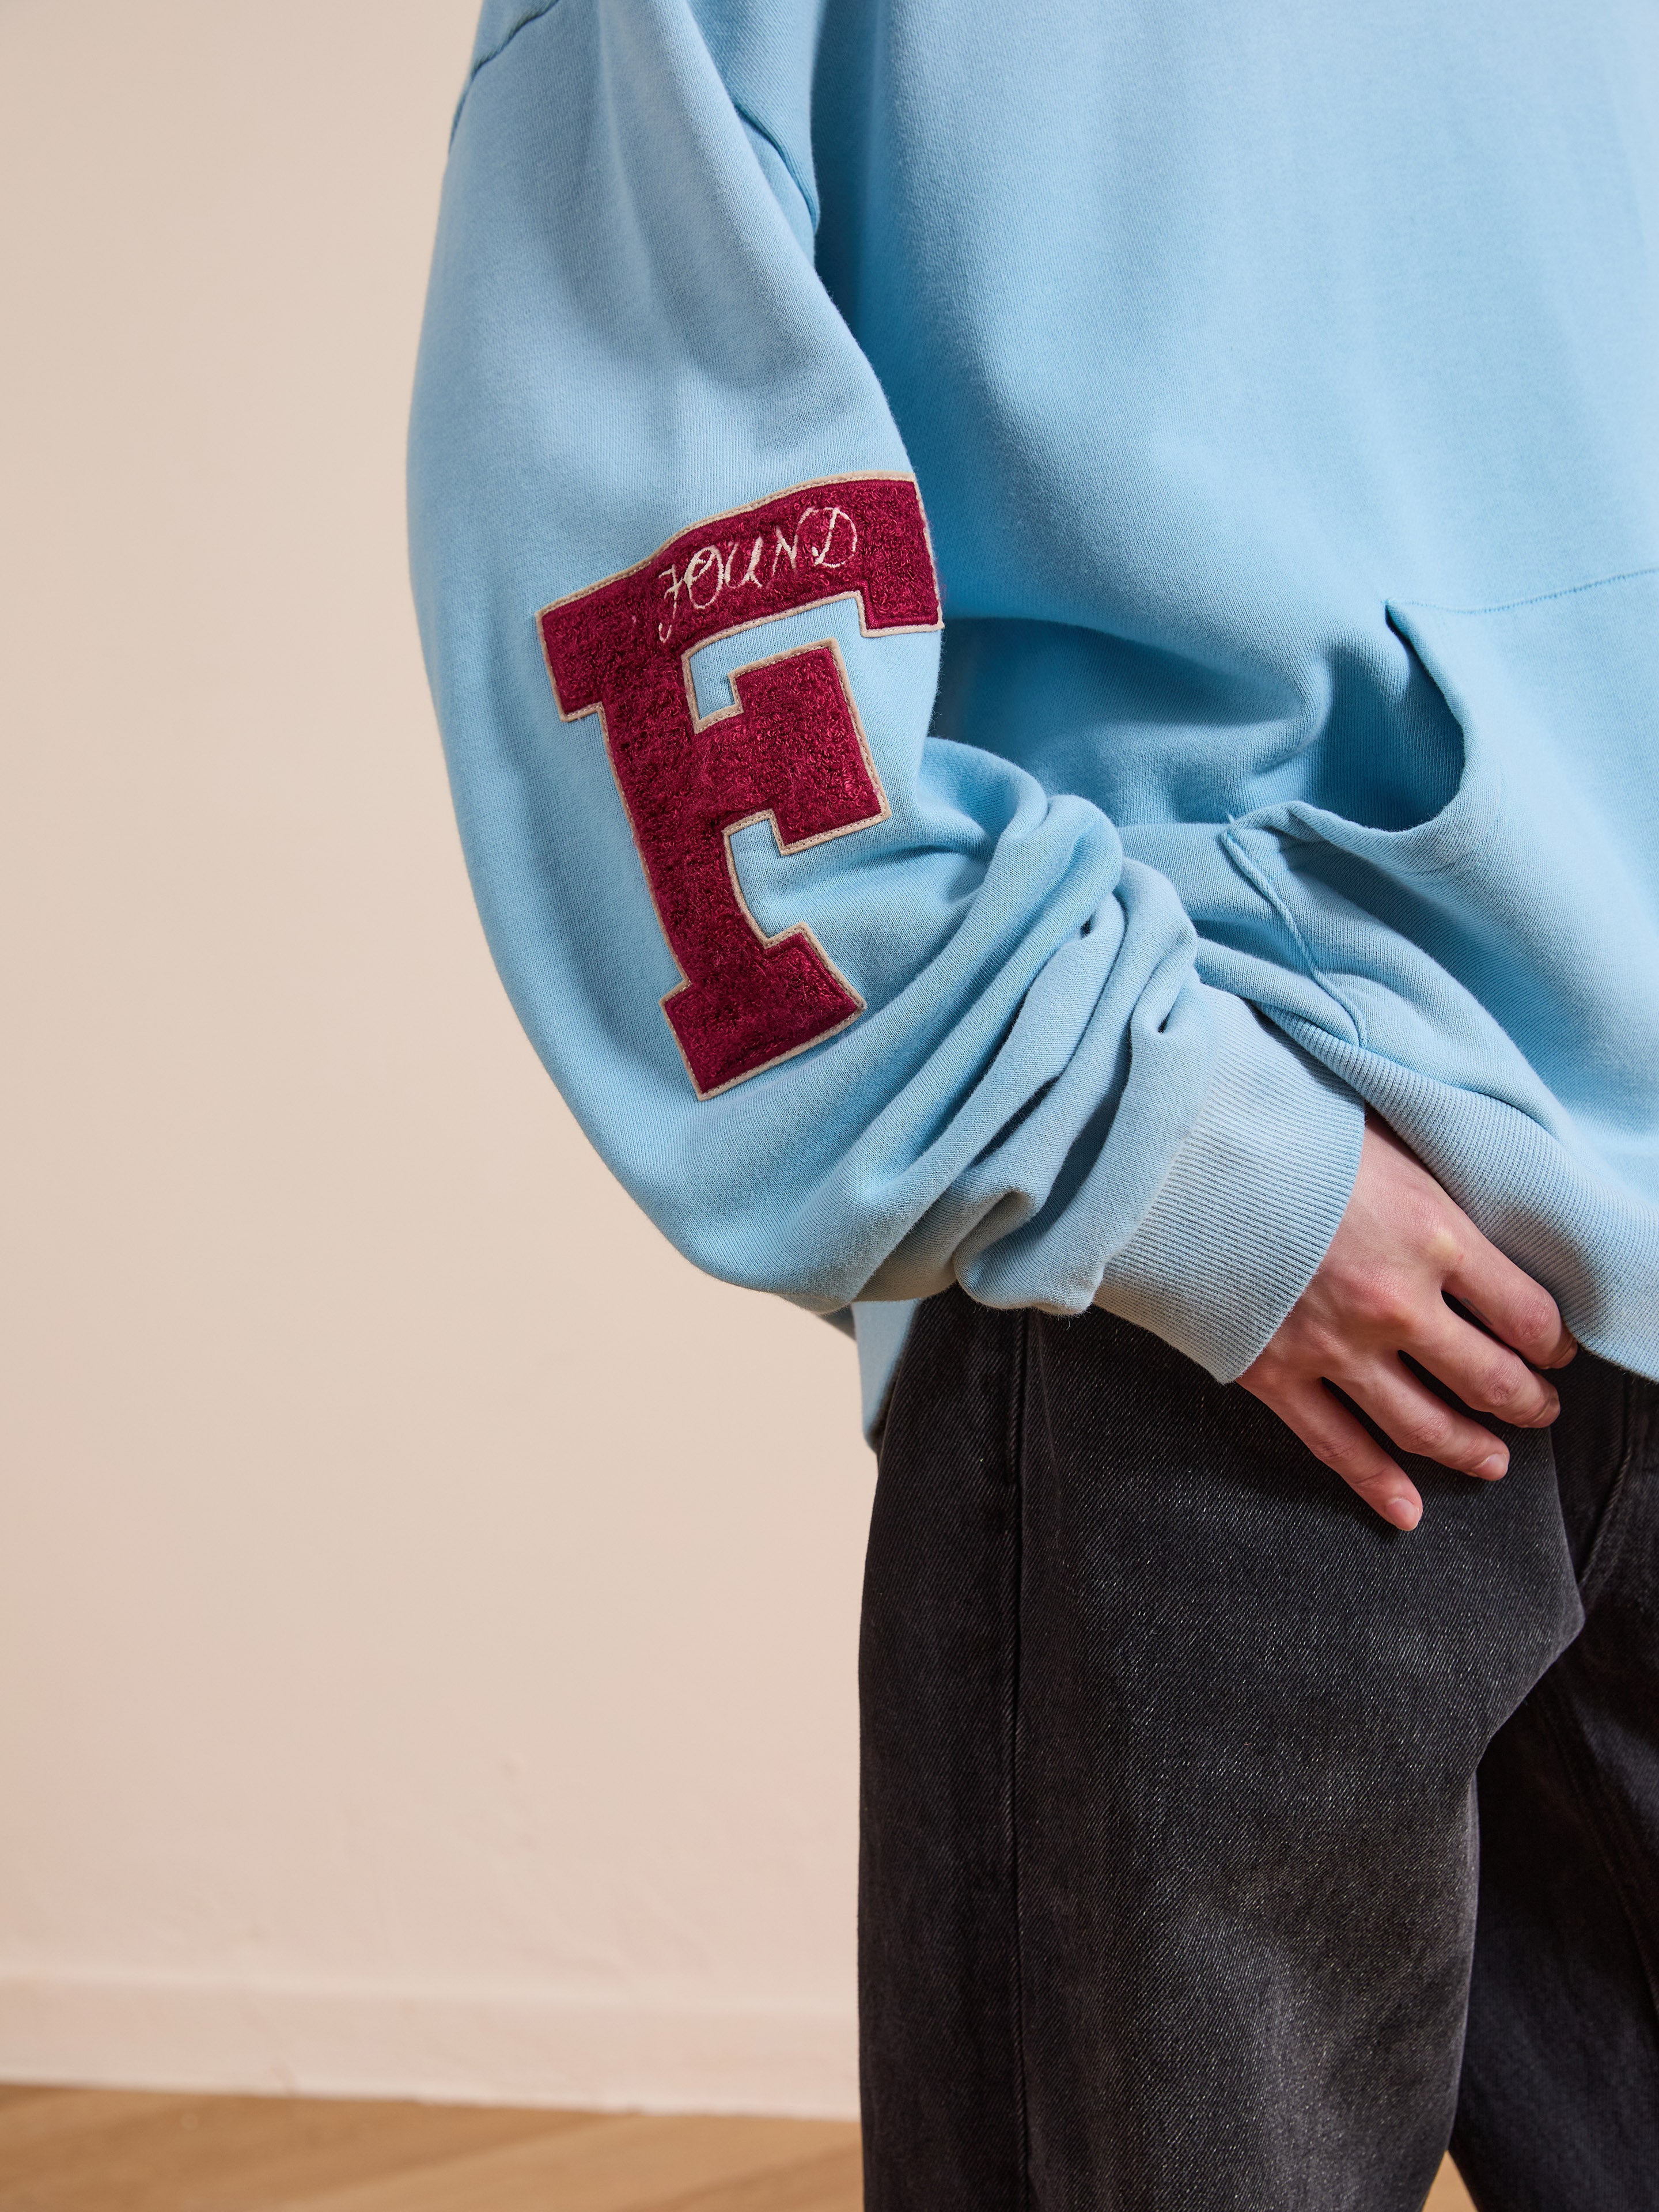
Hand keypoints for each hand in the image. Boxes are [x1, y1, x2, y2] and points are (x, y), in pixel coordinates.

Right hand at [1239, 1115, 1575, 1530]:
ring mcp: (1336, 1347)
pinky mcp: (1276, 1373)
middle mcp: (1396, 1302)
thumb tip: (1469, 1214)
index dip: (1553, 1343)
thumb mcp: (1384, 1138)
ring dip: (1471, 1450)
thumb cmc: (1282, 1130)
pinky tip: (1407, 1511)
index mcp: (1434, 1234)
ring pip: (1425, 1425)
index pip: (1527, 1314)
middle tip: (1540, 1410)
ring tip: (1492, 1460)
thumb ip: (1432, 1187)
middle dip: (1527, 1403)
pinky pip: (1338, 1446)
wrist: (1178, 1154)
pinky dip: (1379, 1485)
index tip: (1556, 1351)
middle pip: (1489, 1379)